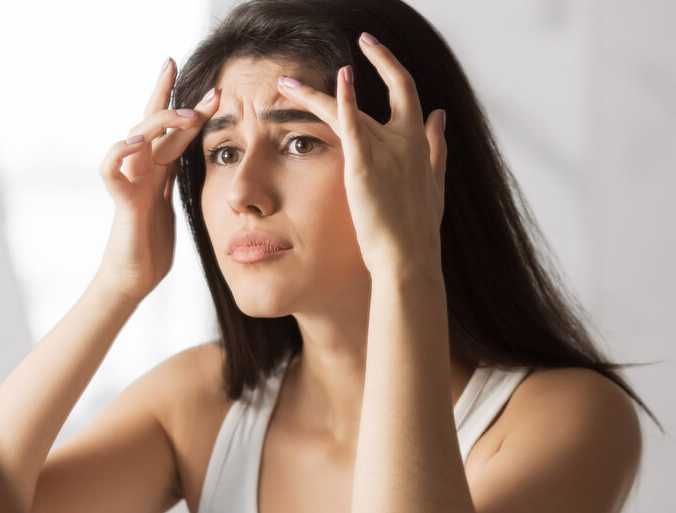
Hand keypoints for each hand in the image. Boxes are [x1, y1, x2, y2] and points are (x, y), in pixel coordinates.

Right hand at [95, 60, 220, 301]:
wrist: (133, 279)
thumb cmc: (152, 248)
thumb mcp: (178, 208)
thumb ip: (184, 185)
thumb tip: (214, 169)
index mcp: (159, 171)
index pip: (173, 130)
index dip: (187, 106)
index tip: (210, 84)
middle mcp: (142, 170)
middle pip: (151, 122)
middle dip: (163, 93)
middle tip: (174, 64)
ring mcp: (129, 182)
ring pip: (136, 138)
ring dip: (158, 121)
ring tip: (183, 113)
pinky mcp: (121, 201)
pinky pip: (111, 169)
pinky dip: (119, 152)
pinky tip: (134, 141)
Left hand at [276, 32, 446, 280]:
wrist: (409, 259)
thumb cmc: (418, 232)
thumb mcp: (434, 184)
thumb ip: (437, 148)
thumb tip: (441, 116)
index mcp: (420, 144)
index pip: (408, 91)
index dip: (391, 65)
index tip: (372, 48)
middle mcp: (408, 139)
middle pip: (391, 88)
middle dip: (378, 59)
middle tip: (361, 39)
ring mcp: (387, 149)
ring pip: (349, 107)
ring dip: (313, 93)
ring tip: (285, 83)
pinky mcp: (364, 164)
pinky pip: (350, 123)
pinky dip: (342, 99)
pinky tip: (332, 80)